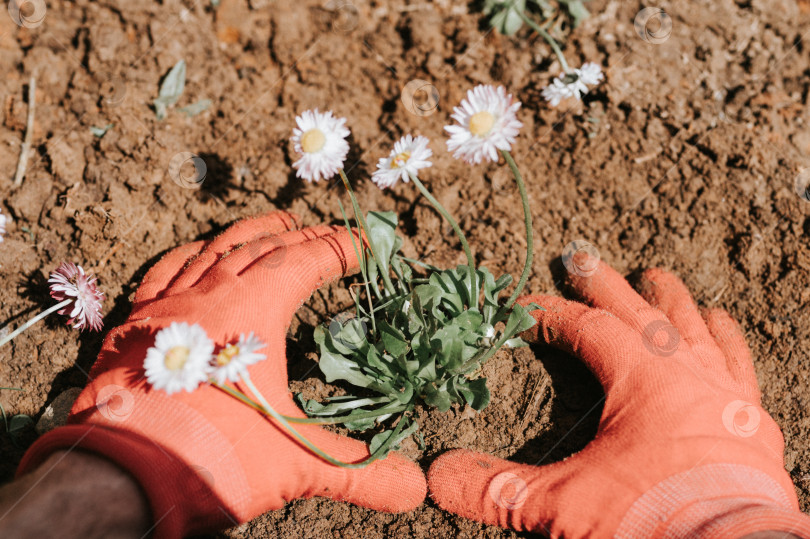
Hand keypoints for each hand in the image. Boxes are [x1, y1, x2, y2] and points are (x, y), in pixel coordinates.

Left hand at [18, 211, 425, 537]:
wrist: (118, 477)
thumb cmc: (213, 458)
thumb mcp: (297, 464)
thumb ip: (360, 472)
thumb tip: (415, 489)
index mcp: (255, 309)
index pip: (307, 260)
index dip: (341, 248)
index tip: (366, 245)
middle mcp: (212, 294)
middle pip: (266, 247)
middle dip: (305, 237)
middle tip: (330, 236)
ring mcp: (169, 306)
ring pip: (216, 249)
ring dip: (252, 234)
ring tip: (278, 224)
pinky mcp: (136, 327)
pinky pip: (166, 271)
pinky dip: (191, 255)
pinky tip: (200, 252)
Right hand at [428, 259, 809, 537]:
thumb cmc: (651, 519)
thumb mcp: (566, 504)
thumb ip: (499, 488)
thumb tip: (438, 476)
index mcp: (640, 375)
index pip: (584, 329)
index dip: (548, 314)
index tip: (520, 307)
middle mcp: (684, 369)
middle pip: (636, 311)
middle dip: (603, 285)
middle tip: (581, 257)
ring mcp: (722, 390)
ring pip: (691, 326)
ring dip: (667, 300)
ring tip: (656, 277)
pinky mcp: (750, 416)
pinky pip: (738, 361)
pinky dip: (726, 338)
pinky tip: (719, 321)